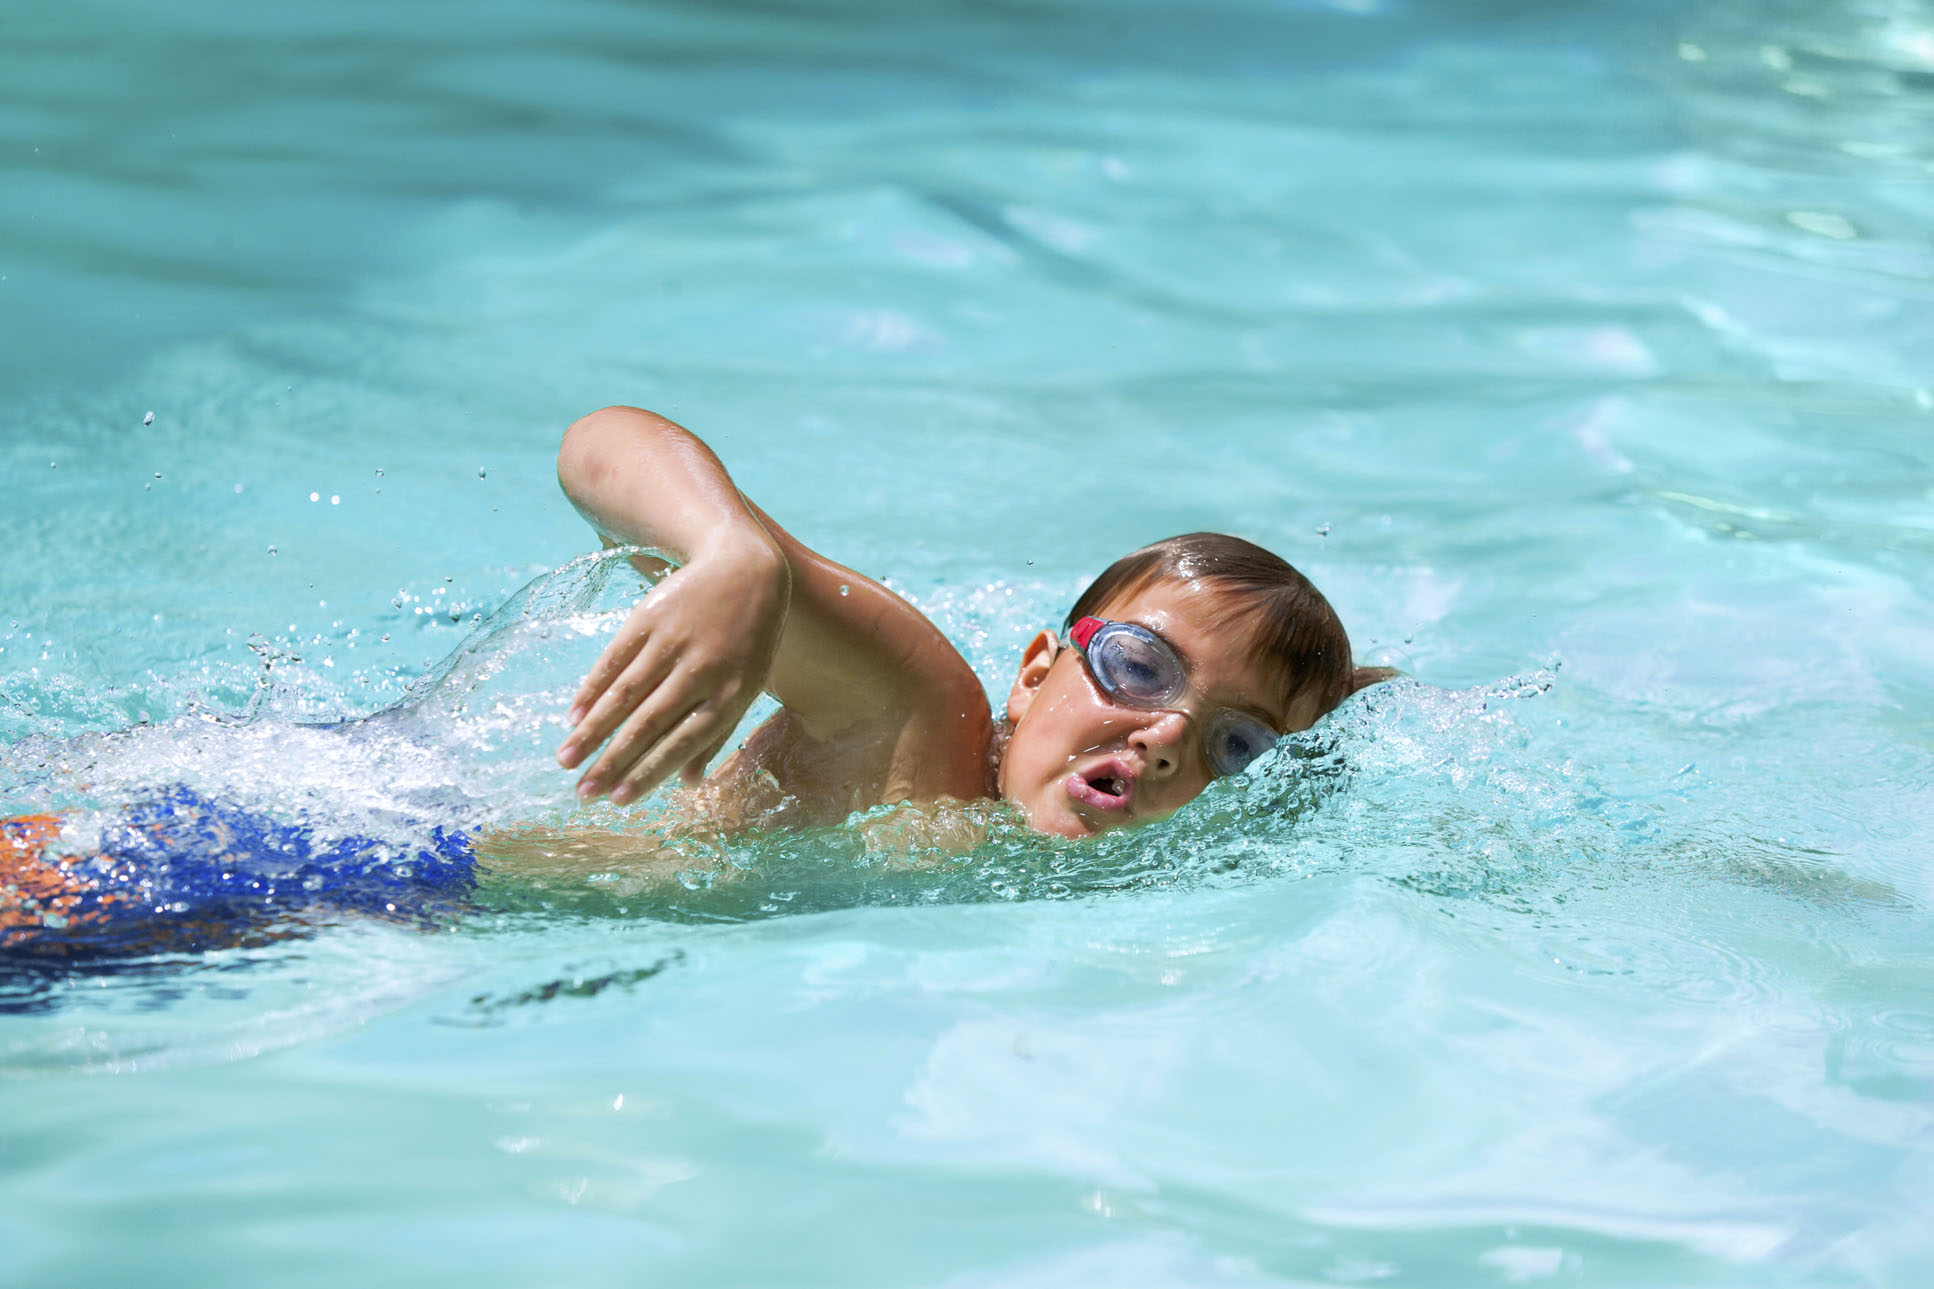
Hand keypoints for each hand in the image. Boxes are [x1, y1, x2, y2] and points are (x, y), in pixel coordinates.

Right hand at [555, 535, 789, 803]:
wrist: (743, 567)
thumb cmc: (749, 638)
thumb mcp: (748, 685)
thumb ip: (718, 733)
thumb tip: (687, 783)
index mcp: (731, 694)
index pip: (683, 742)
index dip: (648, 772)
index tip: (618, 799)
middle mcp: (700, 670)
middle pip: (648, 724)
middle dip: (612, 762)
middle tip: (583, 792)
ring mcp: (672, 642)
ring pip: (624, 695)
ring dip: (592, 732)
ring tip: (566, 760)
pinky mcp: (648, 619)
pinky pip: (613, 661)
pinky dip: (591, 690)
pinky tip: (574, 718)